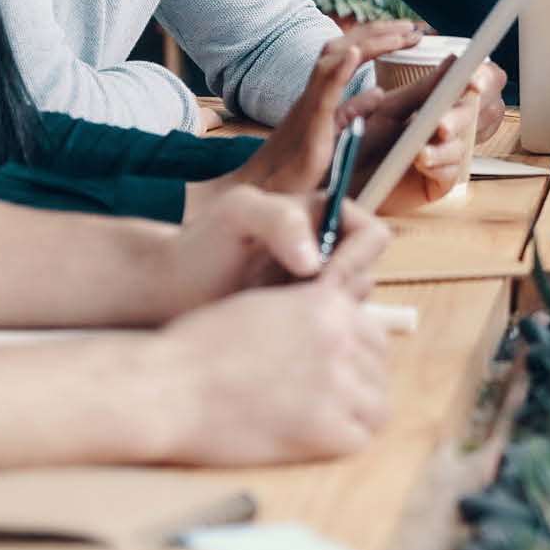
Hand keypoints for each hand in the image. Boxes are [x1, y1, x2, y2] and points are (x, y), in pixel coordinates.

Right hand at [150, 273, 396, 465]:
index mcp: (329, 306)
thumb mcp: (263, 308)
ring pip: (377, 410)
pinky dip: (338, 443)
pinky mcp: (323, 429)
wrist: (167, 387)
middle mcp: (341, 340)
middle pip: (379, 374)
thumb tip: (339, 335)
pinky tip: (306, 440)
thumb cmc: (200, 348)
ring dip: (353, 418)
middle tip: (321, 403)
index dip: (355, 358)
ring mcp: (336, 385)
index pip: (375, 338)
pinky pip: (358, 440)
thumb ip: (307, 316)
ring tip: (315, 423)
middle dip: (356, 389)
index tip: (332, 374)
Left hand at [152, 183, 393, 320]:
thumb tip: (315, 261)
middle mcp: (330, 249)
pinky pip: (330, 331)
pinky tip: (275, 332)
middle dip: (337, 293)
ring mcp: (320, 285)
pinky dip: (311, 335)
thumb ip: (279, 220)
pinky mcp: (308, 318)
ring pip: (352, 307)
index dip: (355, 259)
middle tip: (294, 304)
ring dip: (322, 315)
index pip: (373, 236)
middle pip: (366, 274)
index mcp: (326, 215)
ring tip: (277, 314)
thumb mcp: (237, 215)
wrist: (176, 288)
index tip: (320, 280)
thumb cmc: (202, 244)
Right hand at [218, 24, 420, 199]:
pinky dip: (339, 69)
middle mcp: (313, 93)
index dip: (377, 38)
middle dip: (380, 31)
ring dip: (369, 42)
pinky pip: (323, 91)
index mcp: (321, 95)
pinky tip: (356, 53)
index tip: (408, 34)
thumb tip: (378, 91)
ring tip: (401, 33)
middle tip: (415, 27)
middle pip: (343, 46)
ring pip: (333, 59)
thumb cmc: (294, 168)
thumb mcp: (333, 133)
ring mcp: (309, 105)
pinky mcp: (308, 124)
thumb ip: (353, 110)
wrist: (263, 193)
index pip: (349, 53)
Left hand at [350, 60, 505, 205]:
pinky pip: (451, 172)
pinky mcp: (440, 182)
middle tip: (441, 125)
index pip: (475, 83)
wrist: (340, 177)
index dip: (482, 78)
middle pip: (474, 114)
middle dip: (460, 117)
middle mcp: (449, 124)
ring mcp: (446, 154)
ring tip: (421, 151)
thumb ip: (424, 89)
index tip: (473, 82)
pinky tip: (420, 162)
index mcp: (440, 100)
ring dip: (444, 147)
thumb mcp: (391, 108)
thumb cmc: (363, 139)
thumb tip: (454, 60)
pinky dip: (438, 166)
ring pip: (463, 145)